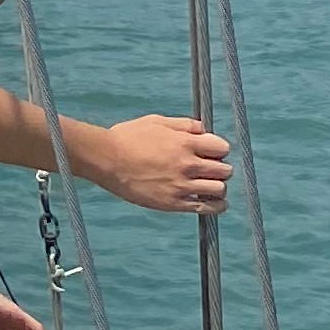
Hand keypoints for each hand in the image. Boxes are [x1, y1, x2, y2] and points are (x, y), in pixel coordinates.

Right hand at [92, 114, 232, 212]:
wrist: (105, 160)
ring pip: (219, 189)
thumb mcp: (155, 122)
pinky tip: (212, 202)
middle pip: (224, 170)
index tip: (211, 152)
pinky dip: (215, 206)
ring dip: (218, 186)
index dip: (218, 149)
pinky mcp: (173, 203)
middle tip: (210, 169)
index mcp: (184, 143)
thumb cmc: (126, 138)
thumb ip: (183, 124)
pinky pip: (206, 208)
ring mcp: (181, 185)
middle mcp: (187, 165)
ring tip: (209, 185)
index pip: (222, 147)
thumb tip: (204, 129)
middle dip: (220, 167)